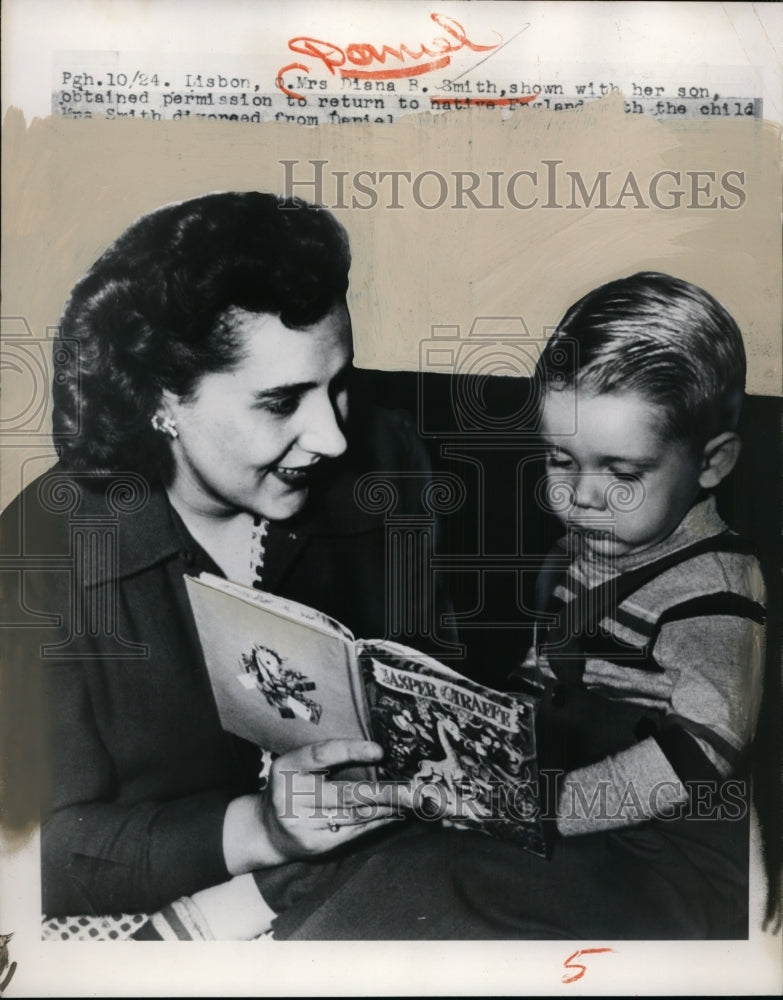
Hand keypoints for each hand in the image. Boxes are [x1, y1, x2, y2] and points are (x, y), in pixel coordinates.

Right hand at [224, 739, 403, 872]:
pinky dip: (378, 821)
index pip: (322, 755)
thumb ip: (328, 758)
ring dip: (388, 807)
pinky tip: (397, 814)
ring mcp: (303, 824)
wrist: (266, 830)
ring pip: (355, 814)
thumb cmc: (293, 785)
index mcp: (288, 766)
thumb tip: (378, 752)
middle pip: (346, 793)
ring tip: (413, 800)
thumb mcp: (299, 765)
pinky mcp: (316, 845)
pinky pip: (354, 831)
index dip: (351, 751)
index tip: (380, 751)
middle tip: (415, 788)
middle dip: (385, 791)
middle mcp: (292, 796)